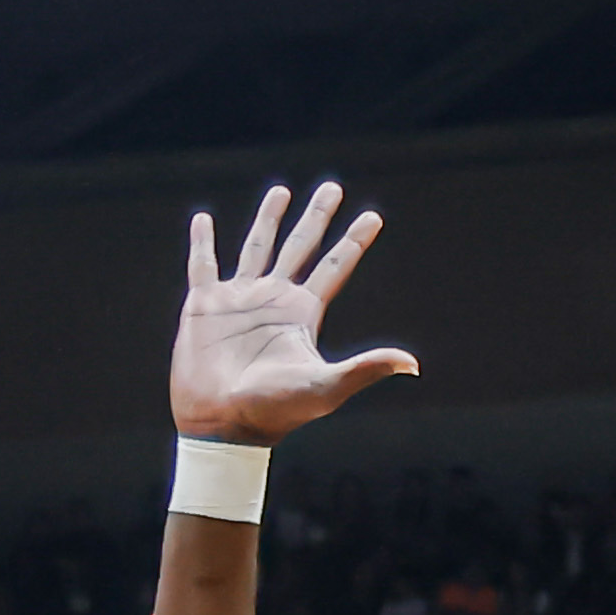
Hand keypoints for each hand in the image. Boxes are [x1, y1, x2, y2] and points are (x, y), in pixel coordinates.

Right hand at [168, 182, 418, 443]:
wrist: (223, 426)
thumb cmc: (275, 412)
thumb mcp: (325, 388)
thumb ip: (366, 369)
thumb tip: (413, 364)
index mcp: (303, 313)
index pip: (336, 267)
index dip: (354, 241)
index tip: (373, 216)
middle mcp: (274, 301)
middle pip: (302, 247)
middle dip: (317, 217)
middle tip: (333, 188)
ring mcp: (239, 301)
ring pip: (258, 247)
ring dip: (269, 219)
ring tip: (281, 191)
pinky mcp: (204, 306)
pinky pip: (203, 265)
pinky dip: (202, 242)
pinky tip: (203, 219)